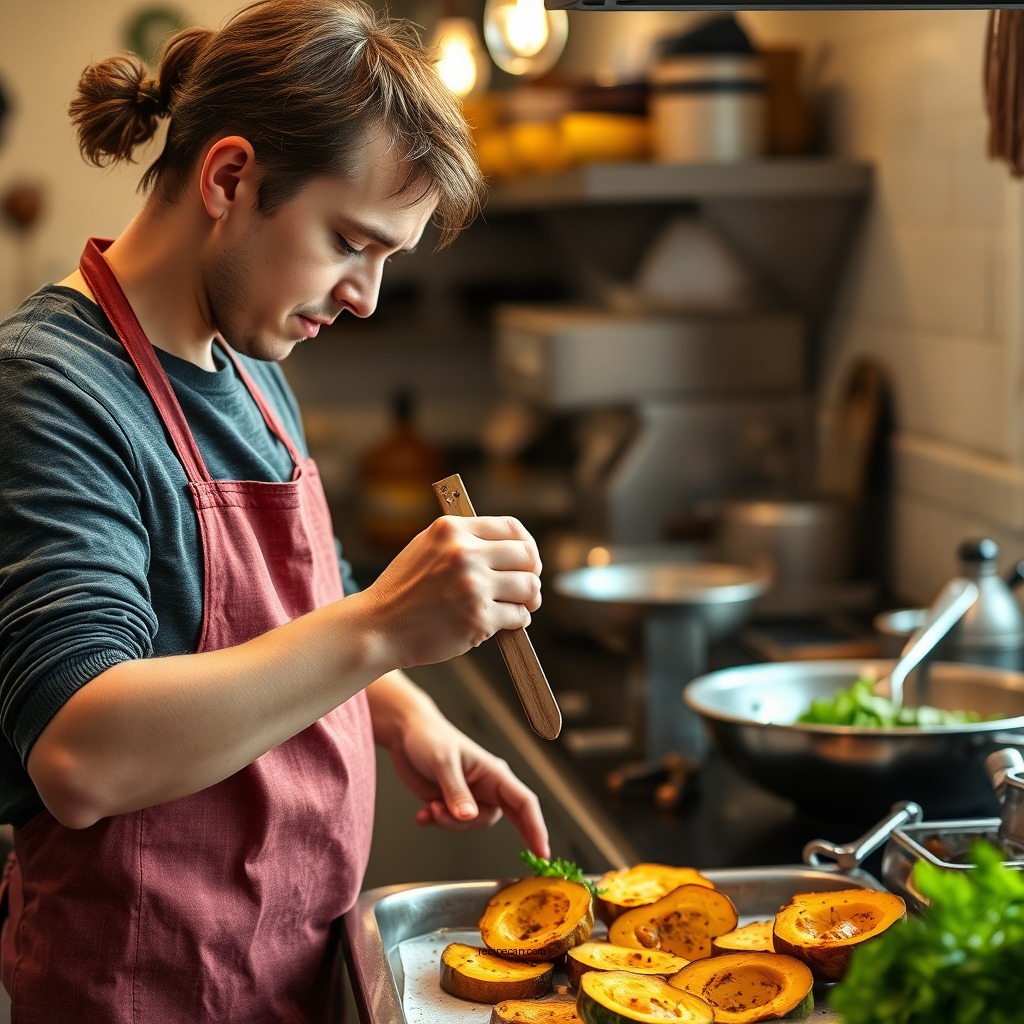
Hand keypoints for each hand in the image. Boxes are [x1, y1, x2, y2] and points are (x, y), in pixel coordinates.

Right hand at [365, 515, 541, 669]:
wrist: (378, 627)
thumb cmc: (403, 590)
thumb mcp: (427, 547)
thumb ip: (463, 540)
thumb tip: (510, 547)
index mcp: (452, 530)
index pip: (512, 528)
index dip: (527, 546)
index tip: (527, 561)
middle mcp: (464, 554)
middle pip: (528, 557)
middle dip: (532, 574)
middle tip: (526, 590)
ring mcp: (473, 587)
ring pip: (529, 588)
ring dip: (528, 600)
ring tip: (518, 607)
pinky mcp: (478, 618)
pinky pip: (518, 616)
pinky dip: (516, 621)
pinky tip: (502, 623)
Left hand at [384, 702, 549, 858]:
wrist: (407, 734)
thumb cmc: (430, 737)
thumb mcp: (443, 763)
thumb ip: (456, 792)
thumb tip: (468, 816)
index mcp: (494, 773)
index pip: (524, 802)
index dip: (536, 828)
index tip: (542, 854)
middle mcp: (486, 787)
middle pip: (492, 819)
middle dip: (467, 824)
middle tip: (442, 814)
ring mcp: (469, 797)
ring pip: (468, 825)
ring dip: (446, 821)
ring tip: (430, 804)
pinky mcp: (451, 803)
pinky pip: (451, 825)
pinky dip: (436, 822)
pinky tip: (423, 812)